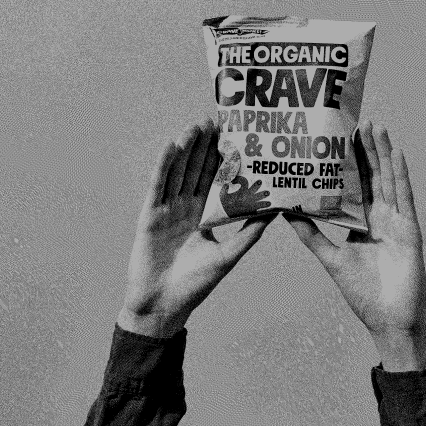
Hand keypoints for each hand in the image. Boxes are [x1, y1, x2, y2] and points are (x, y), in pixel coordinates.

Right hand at [119, 119, 276, 337]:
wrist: (163, 305)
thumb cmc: (196, 285)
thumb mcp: (228, 256)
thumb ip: (249, 232)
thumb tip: (276, 212)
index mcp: (203, 217)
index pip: (215, 182)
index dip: (222, 160)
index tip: (233, 137)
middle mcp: (185, 209)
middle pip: (196, 171)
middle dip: (205, 147)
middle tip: (216, 120)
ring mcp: (166, 210)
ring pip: (178, 173)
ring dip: (186, 149)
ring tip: (197, 126)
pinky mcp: (149, 215)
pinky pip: (158, 186)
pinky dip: (164, 166)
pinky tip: (172, 147)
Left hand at [284, 121, 425, 370]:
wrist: (389, 320)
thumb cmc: (364, 294)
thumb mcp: (331, 259)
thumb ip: (311, 235)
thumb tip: (284, 213)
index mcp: (362, 223)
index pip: (353, 185)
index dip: (347, 162)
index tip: (337, 137)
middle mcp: (380, 218)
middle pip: (371, 176)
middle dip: (365, 149)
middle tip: (356, 119)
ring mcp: (397, 222)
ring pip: (388, 180)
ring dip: (382, 153)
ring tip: (375, 126)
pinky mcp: (410, 230)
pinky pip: (404, 198)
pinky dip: (401, 174)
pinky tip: (396, 153)